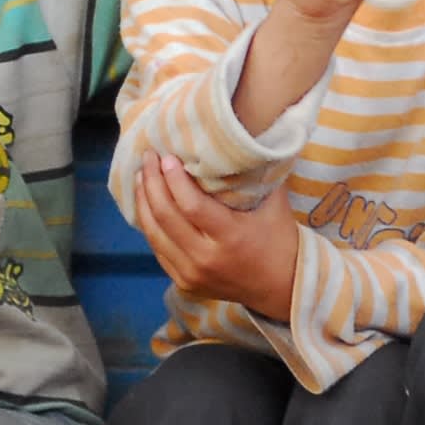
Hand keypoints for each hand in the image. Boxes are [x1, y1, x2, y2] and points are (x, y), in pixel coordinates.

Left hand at [130, 155, 300, 317]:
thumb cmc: (280, 238)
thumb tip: (241, 138)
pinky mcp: (184, 283)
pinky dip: (150, 224)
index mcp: (231, 237)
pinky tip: (147, 204)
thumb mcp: (275, 203)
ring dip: (144, 202)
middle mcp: (206, 259)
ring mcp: (192, 274)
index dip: (174, 179)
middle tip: (148, 158)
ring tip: (142, 176)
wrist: (282, 286)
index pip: (190, 205)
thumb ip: (256, 173)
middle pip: (166, 216)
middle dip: (152, 183)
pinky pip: (158, 250)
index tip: (167, 157)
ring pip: (155, 234)